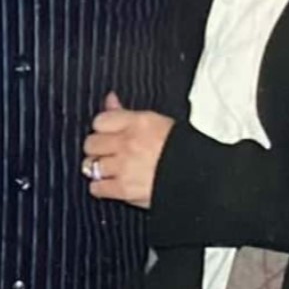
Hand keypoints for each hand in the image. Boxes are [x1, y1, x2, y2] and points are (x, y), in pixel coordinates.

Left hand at [82, 91, 172, 208]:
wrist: (198, 176)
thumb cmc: (181, 149)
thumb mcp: (155, 122)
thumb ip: (126, 113)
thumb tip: (110, 98)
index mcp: (138, 122)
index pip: (100, 120)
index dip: (103, 128)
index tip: (107, 134)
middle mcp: (128, 143)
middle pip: (91, 143)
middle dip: (97, 148)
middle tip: (107, 152)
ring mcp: (124, 167)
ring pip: (91, 165)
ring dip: (98, 167)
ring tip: (109, 169)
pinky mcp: (123, 189)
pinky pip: (97, 187)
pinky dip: (100, 187)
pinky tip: (110, 185)